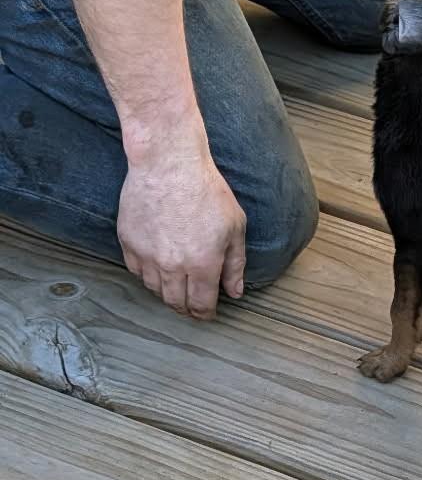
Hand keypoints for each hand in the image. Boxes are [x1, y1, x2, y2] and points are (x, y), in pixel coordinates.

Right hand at [118, 114, 246, 320]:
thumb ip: (235, 263)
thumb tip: (235, 291)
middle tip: (193, 305)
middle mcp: (172, 267)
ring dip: (167, 292)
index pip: (202, 304)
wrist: (168, 165)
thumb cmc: (206, 191)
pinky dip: (148, 275)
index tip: (209, 314)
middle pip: (176, 302)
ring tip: (178, 286)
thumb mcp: (235, 225)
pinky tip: (158, 268)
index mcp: (202, 264)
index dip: (206, 313)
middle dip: (187, 308)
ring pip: (155, 290)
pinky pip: (137, 271)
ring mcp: (147, 257)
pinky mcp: (128, 244)